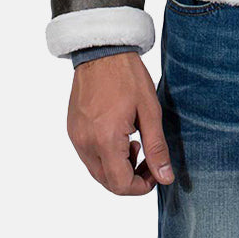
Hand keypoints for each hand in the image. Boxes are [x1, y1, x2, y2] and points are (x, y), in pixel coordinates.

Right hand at [67, 51, 173, 194]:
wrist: (102, 50)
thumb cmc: (127, 76)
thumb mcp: (150, 110)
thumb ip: (156, 148)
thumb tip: (165, 177)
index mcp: (105, 140)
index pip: (120, 185)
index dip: (141, 187)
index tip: (156, 174)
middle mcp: (85, 144)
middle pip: (107, 181)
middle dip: (131, 178)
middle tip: (148, 159)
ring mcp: (76, 137)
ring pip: (97, 170)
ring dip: (118, 167)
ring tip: (135, 143)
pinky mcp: (73, 130)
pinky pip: (89, 155)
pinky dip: (105, 155)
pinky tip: (120, 135)